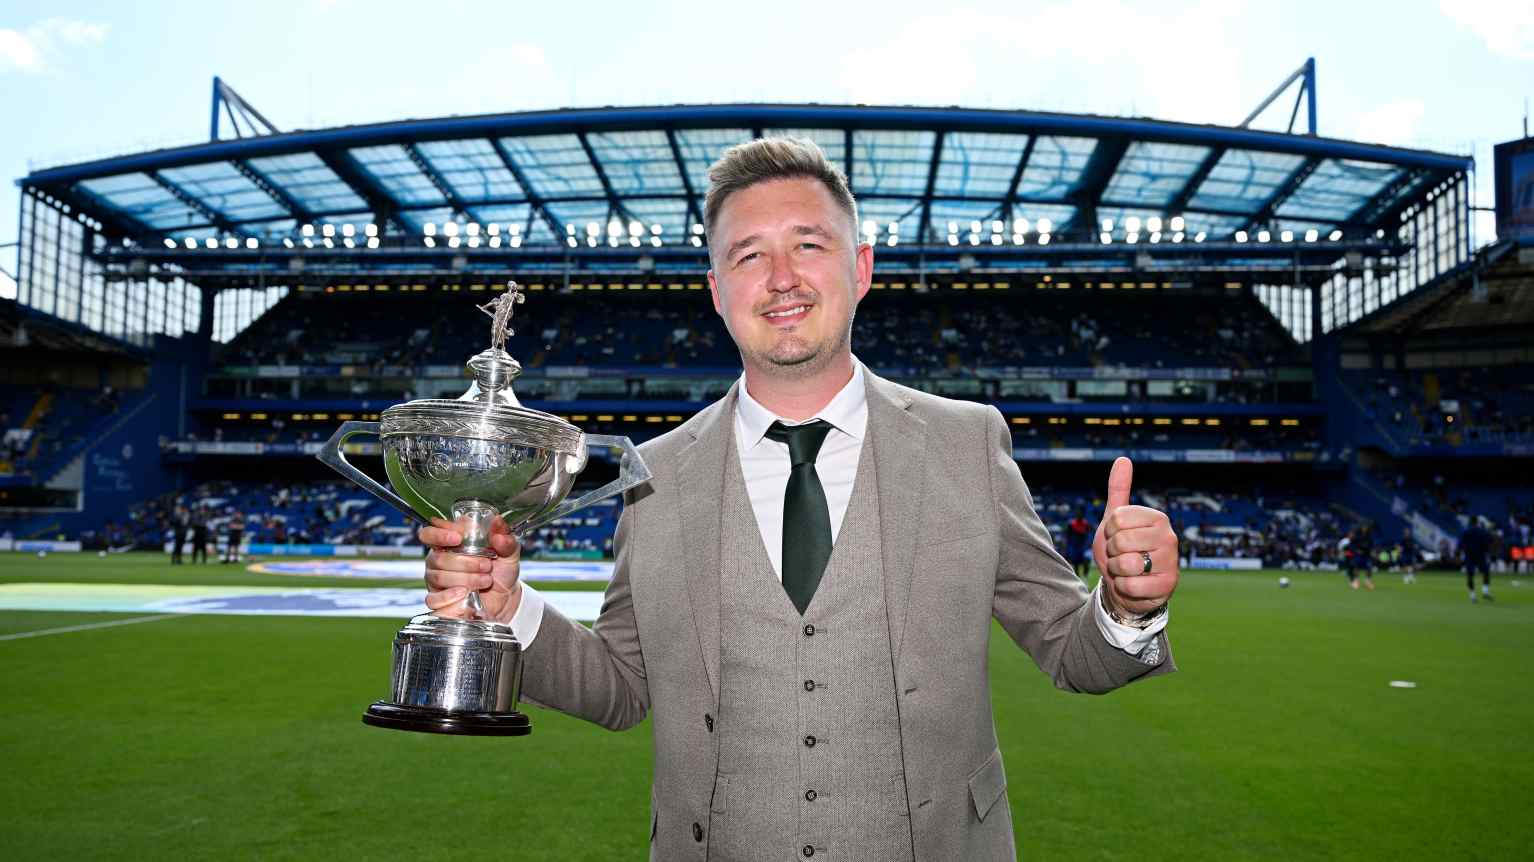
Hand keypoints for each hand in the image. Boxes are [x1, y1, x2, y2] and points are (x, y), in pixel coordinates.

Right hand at [419, 515, 522, 623]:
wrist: (505, 597)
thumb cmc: (501, 571)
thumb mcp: (508, 552)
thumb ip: (505, 537)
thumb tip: (497, 522)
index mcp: (451, 542)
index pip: (429, 533)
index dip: (439, 535)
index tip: (457, 538)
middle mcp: (439, 559)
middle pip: (437, 557)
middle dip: (465, 562)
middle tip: (487, 565)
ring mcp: (436, 579)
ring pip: (439, 577)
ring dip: (466, 579)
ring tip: (486, 580)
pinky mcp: (438, 599)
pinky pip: (434, 599)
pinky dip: (451, 597)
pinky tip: (466, 594)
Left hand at [1091, 457, 1178, 616]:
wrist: (1126, 585)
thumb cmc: (1120, 550)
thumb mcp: (1115, 520)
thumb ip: (1119, 490)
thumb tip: (1123, 459)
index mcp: (1157, 518)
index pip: (1116, 519)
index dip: (1109, 531)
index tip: (1116, 537)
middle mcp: (1169, 537)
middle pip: (1120, 541)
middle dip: (1112, 552)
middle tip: (1121, 556)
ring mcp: (1171, 562)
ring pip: (1126, 564)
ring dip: (1117, 570)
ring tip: (1126, 570)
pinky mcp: (1168, 586)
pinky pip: (1131, 585)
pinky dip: (1123, 587)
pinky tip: (1133, 584)